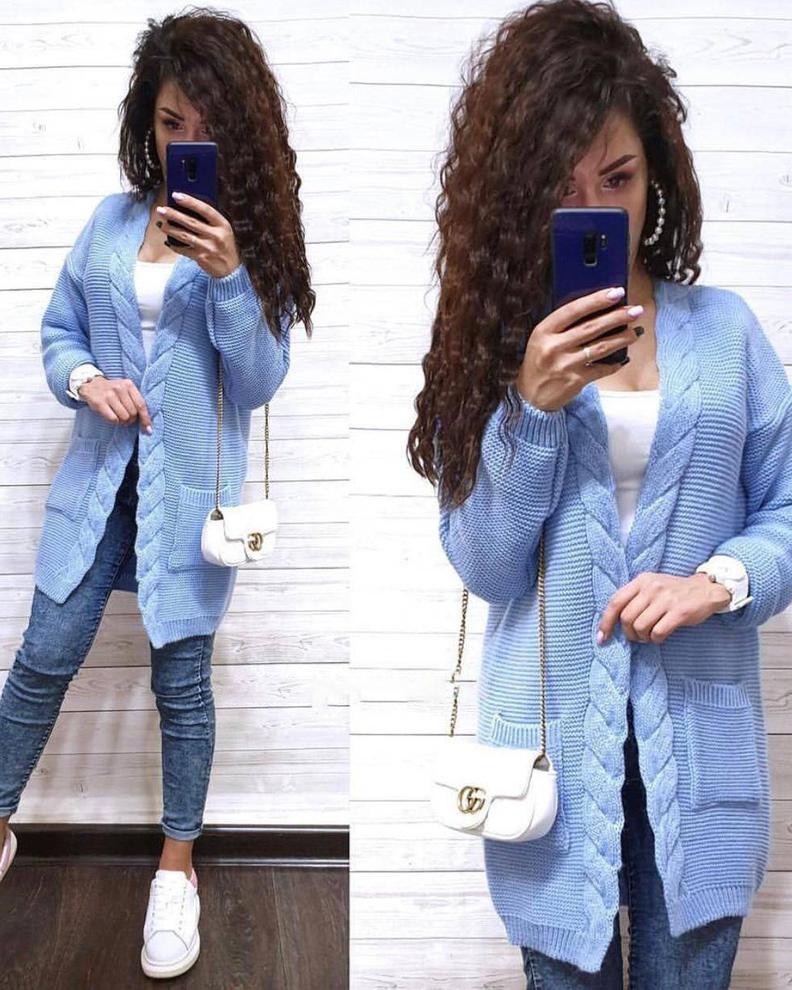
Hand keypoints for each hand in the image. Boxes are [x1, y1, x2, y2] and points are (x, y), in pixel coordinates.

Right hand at [78, 376, 152, 432]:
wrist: (92, 385)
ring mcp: (109, 395)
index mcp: (129, 385)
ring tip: (120, 418)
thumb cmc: (113, 391)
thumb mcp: (126, 390)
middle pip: (133, 413)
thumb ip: (135, 401)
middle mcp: (119, 388)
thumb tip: (146, 423)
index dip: (145, 418)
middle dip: (131, 419)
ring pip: (124, 417)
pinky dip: (115, 422)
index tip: (148, 429)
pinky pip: (113, 419)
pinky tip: (113, 418)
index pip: (141, 404)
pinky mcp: (99, 402)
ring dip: (123, 422)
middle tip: (127, 419)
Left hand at [155, 191, 240, 277]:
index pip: (205, 209)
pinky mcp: (201, 258)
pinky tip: (168, 241)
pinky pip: (184, 250)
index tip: (176, 195)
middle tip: (161, 210)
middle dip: (173, 214)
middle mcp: (216, 235)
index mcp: (222, 225)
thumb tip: (189, 208)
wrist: (231, 269)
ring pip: (184, 235)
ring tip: (162, 225)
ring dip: (170, 229)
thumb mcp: (224, 230)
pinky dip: (175, 245)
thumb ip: (210, 220)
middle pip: (191, 222)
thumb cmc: (225, 246)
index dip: (190, 201)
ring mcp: (208, 247)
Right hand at [516, 285, 644, 411]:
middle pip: (591, 327)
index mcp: (544, 331)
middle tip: (635, 311)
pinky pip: (601, 369)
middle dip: (617, 317)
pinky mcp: (575, 381)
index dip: (596, 300)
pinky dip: (614, 364)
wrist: (529, 397)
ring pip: (601, 347)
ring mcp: (565, 365)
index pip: (573, 310)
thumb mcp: (542, 340)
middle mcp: (553, 347)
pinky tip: (622, 359)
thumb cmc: (539, 363)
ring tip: (636, 332)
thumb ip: (563, 326)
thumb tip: (598, 311)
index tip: (616, 292)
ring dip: (622, 339)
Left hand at [597, 571, 731, 644]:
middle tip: (636, 637)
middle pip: (626, 618)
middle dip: (628, 633)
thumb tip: (612, 622)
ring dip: (642, 637)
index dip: (606, 622)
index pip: (615, 602)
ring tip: (649, 636)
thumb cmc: (674, 591)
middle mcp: (651, 588)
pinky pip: (658, 632)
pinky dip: (655, 639)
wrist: (706, 589)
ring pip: (640, 627)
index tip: (602, 637)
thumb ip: (634, 598)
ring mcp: (666, 599)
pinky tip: (660, 637)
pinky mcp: (679, 612)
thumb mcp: (651, 586)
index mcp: (641, 581)